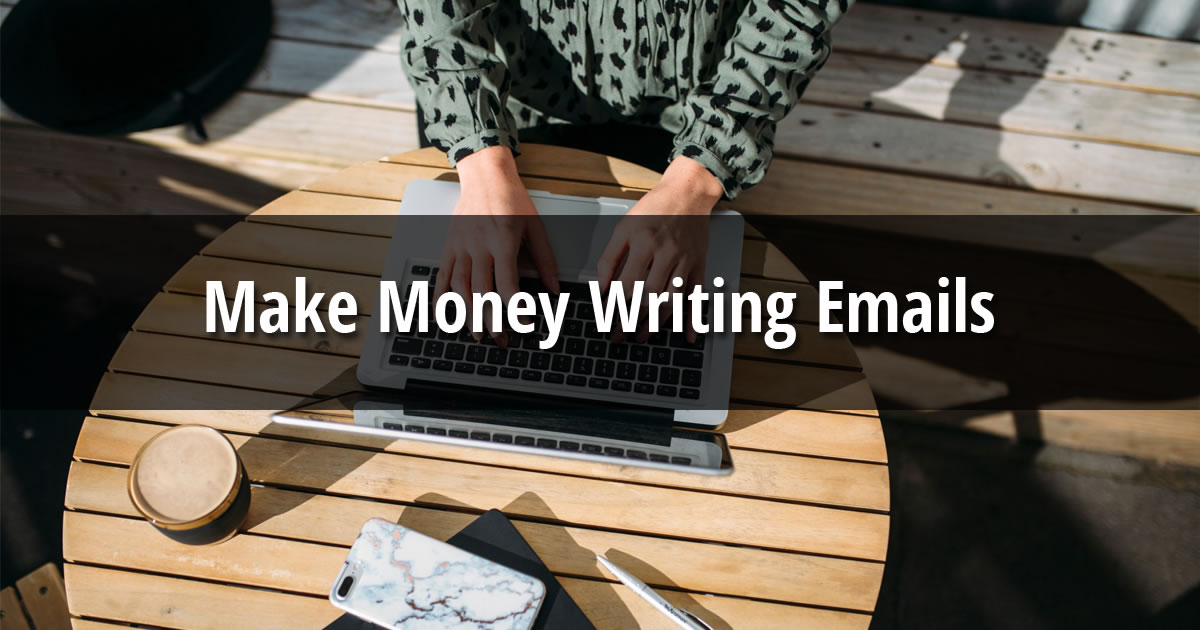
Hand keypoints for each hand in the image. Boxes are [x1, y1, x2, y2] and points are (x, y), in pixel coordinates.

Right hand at [437, 147, 558, 345]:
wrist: (485, 176)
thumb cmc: (512, 199)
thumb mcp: (535, 227)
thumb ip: (545, 260)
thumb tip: (554, 288)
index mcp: (503, 241)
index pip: (508, 284)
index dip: (516, 309)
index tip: (523, 325)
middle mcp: (479, 246)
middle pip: (482, 292)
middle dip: (491, 320)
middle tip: (500, 339)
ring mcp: (461, 247)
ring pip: (460, 288)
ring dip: (467, 315)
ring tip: (476, 334)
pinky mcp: (450, 246)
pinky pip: (442, 275)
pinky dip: (440, 297)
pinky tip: (442, 315)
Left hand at [597, 156, 721, 340]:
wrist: (688, 193)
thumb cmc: (654, 209)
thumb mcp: (623, 227)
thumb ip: (609, 258)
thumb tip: (600, 288)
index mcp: (643, 243)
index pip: (627, 284)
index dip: (615, 306)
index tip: (606, 320)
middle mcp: (666, 253)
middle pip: (649, 297)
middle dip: (631, 321)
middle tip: (620, 337)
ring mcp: (685, 261)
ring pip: (671, 300)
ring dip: (656, 323)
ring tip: (641, 337)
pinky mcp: (699, 265)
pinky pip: (697, 295)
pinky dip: (693, 317)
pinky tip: (689, 335)